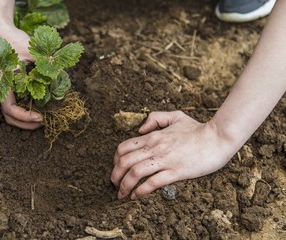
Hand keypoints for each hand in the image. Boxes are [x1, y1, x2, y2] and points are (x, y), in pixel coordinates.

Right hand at [0, 20, 42, 128]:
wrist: (2, 32)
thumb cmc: (14, 40)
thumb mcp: (30, 49)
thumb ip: (42, 62)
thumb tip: (59, 74)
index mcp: (3, 84)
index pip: (10, 109)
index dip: (25, 116)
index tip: (41, 116)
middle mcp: (2, 90)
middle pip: (10, 117)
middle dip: (27, 124)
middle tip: (45, 121)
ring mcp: (5, 90)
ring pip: (12, 114)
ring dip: (27, 120)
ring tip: (44, 118)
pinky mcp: (11, 88)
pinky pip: (16, 105)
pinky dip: (27, 111)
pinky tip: (40, 108)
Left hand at [111, 111, 234, 199]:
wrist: (218, 138)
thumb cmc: (197, 128)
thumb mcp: (175, 116)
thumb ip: (155, 118)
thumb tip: (140, 130)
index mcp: (152, 136)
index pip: (123, 148)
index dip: (115, 160)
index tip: (116, 168)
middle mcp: (154, 148)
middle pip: (124, 162)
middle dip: (115, 175)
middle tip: (114, 184)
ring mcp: (164, 160)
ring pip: (135, 173)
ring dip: (124, 186)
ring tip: (121, 194)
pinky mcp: (176, 171)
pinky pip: (152, 183)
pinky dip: (141, 191)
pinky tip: (136, 196)